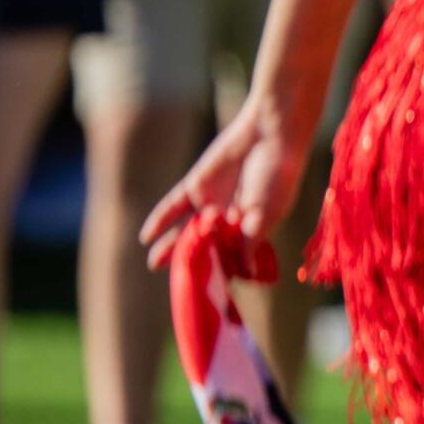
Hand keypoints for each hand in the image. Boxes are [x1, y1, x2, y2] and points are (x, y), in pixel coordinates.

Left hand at [142, 96, 310, 269]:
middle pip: (206, 248)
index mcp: (251, 231)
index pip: (232, 259)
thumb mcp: (265, 215)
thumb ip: (250, 244)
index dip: (222, 273)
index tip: (212, 289)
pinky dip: (160, 220)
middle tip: (178, 282)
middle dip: (193, 263)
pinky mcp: (196, 187)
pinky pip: (173, 206)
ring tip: (154, 264)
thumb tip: (247, 275)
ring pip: (186, 231)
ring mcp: (211, 204)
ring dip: (171, 247)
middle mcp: (229, 221)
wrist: (269, 135)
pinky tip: (146, 237)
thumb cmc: (276, 176)